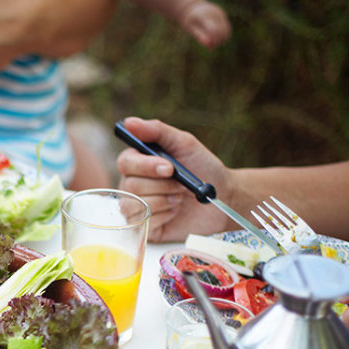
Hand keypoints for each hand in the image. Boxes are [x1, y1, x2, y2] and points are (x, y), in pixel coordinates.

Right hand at [115, 117, 235, 241]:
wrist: (223, 197)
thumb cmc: (203, 167)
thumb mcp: (184, 143)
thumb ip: (157, 131)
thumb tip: (129, 122)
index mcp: (138, 162)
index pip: (125, 162)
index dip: (145, 166)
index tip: (169, 168)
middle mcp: (132, 183)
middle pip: (130, 185)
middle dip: (162, 185)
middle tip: (181, 185)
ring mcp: (136, 206)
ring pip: (135, 205)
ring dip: (164, 200)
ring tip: (179, 197)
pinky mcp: (144, 226)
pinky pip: (144, 222)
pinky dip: (165, 215)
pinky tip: (175, 211)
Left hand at [179, 0, 231, 49]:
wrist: (193, 6)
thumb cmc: (190, 20)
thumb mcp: (191, 28)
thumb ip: (199, 36)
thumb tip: (209, 46)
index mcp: (205, 16)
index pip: (214, 30)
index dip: (214, 41)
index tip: (210, 48)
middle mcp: (215, 14)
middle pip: (222, 31)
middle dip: (218, 42)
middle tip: (211, 48)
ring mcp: (220, 14)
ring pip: (227, 30)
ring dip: (222, 40)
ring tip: (214, 44)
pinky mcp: (223, 15)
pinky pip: (227, 28)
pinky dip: (224, 36)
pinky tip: (217, 40)